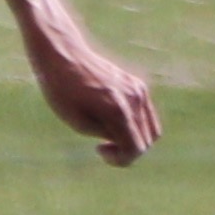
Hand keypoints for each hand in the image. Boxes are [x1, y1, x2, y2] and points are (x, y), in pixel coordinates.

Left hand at [32, 30, 160, 166]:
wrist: (63, 55)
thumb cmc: (62, 90)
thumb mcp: (78, 122)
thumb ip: (106, 135)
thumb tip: (125, 142)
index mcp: (118, 111)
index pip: (136, 148)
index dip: (121, 160)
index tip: (100, 150)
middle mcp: (134, 99)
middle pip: (147, 141)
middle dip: (128, 151)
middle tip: (104, 146)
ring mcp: (138, 90)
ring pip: (152, 129)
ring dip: (135, 139)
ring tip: (110, 135)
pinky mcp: (137, 84)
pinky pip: (146, 114)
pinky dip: (135, 125)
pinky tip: (112, 121)